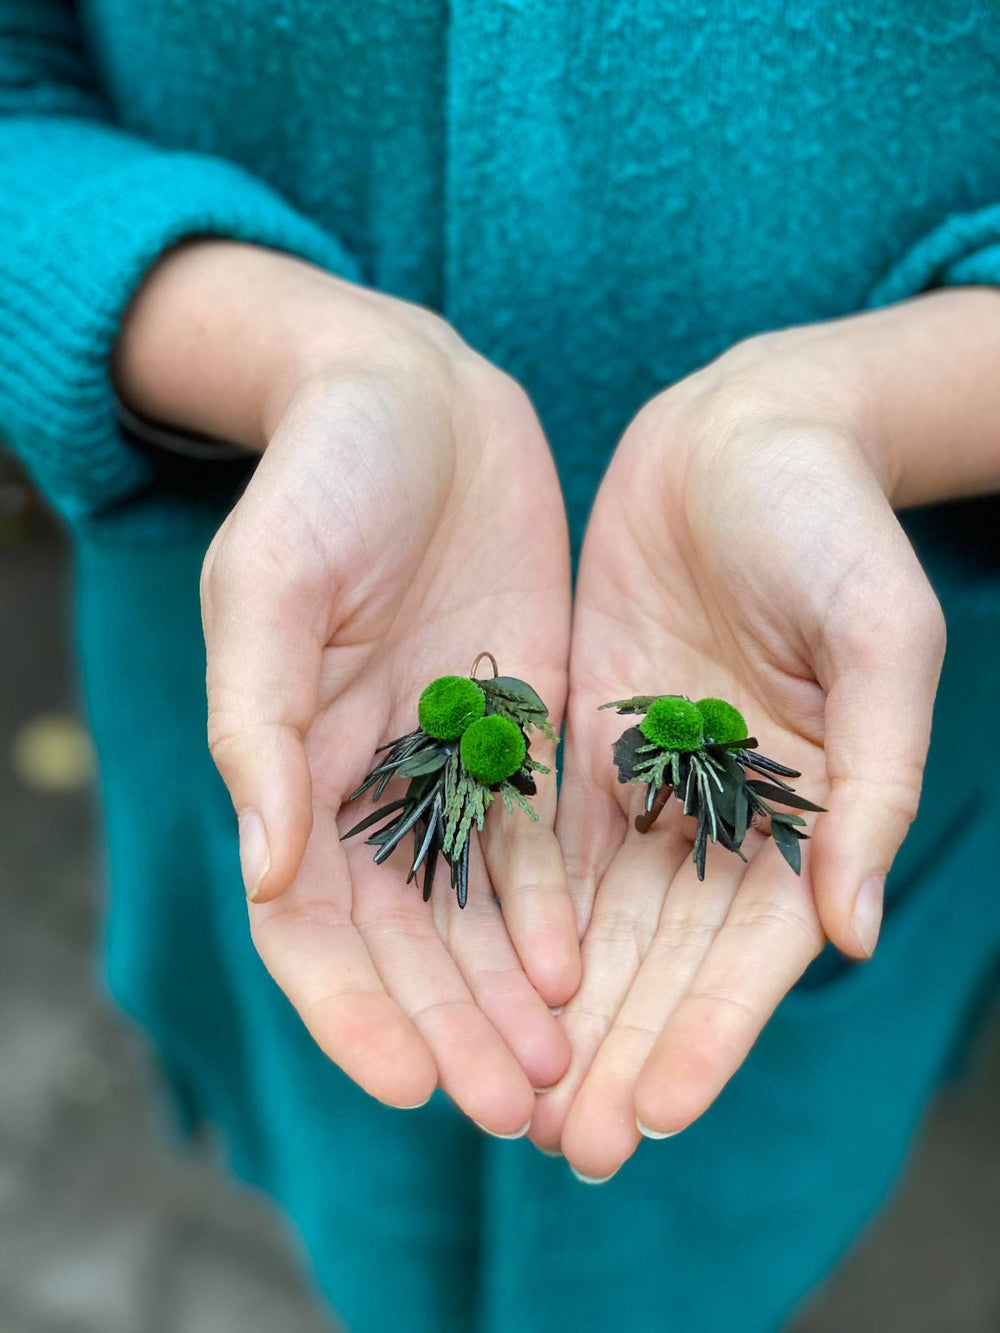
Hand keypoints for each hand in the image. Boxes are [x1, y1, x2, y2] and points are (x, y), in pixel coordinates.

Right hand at [120, 243, 579, 1133]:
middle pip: (403, 942)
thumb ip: (259, 725)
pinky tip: (577, 969)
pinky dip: (551, 911)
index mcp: (289, 763)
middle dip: (448, 1028)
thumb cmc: (323, 480)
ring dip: (504, 997)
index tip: (408, 1085)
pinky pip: (535, 840)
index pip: (311, 924)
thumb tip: (260, 868)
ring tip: (555, 1071)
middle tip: (509, 1109)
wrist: (415, 393)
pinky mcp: (520, 726)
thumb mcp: (271, 586)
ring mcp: (446, 761)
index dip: (352, 1011)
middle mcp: (366, 783)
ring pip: (471, 912)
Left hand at [535, 323, 945, 1177]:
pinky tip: (479, 979)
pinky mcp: (580, 737)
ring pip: (599, 918)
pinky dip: (517, 915)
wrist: (741, 434)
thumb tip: (855, 930)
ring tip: (516, 1098)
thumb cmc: (831, 524)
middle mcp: (721, 811)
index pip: (753, 950)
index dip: (709, 1033)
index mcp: (807, 806)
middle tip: (567, 1146)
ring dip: (561, 1011)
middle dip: (620, 1049)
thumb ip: (874, 781)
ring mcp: (646, 779)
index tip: (657, 1111)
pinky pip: (542, 837)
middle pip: (665, 956)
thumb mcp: (879, 637)